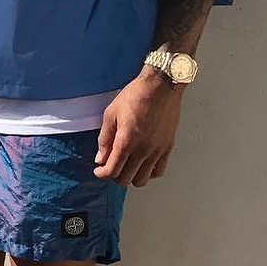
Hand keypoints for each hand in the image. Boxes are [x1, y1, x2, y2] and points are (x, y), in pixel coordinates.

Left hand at [94, 69, 183, 186]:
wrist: (161, 86)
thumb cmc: (135, 96)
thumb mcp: (111, 114)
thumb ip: (104, 139)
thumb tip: (100, 158)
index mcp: (126, 141)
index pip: (112, 170)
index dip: (102, 174)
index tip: (99, 171)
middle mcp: (143, 150)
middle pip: (126, 179)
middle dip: (115, 176)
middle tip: (112, 166)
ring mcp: (157, 150)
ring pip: (142, 179)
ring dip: (131, 176)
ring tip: (127, 166)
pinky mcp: (167, 147)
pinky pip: (159, 171)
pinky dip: (149, 173)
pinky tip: (143, 164)